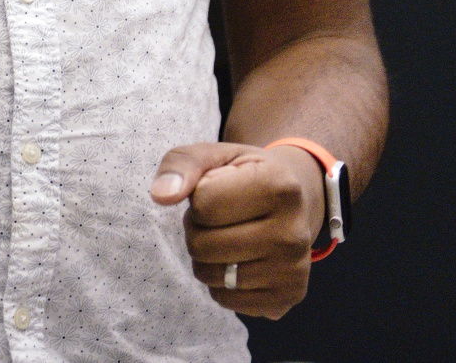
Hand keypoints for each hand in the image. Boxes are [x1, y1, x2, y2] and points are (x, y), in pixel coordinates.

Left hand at [149, 141, 324, 319]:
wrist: (294, 202)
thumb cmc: (245, 175)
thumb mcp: (214, 155)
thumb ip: (181, 164)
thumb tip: (161, 195)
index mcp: (279, 186)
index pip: (203, 205)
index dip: (197, 197)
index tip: (218, 190)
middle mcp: (293, 233)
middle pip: (202, 245)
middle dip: (197, 228)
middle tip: (219, 217)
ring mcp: (293, 270)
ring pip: (210, 275)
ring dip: (205, 256)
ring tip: (228, 235)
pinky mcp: (287, 297)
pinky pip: (225, 299)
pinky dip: (220, 282)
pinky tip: (240, 259)